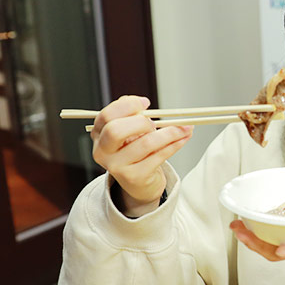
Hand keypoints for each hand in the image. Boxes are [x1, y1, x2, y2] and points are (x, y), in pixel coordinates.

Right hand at [91, 95, 193, 215]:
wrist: (138, 181)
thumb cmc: (135, 150)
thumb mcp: (129, 131)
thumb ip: (133, 116)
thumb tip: (142, 104)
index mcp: (99, 134)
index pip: (106, 116)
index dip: (127, 106)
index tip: (146, 103)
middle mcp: (103, 151)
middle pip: (116, 131)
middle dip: (141, 122)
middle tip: (155, 123)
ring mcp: (117, 167)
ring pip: (145, 143)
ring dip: (170, 132)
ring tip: (184, 128)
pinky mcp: (134, 177)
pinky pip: (159, 156)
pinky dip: (175, 144)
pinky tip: (183, 138)